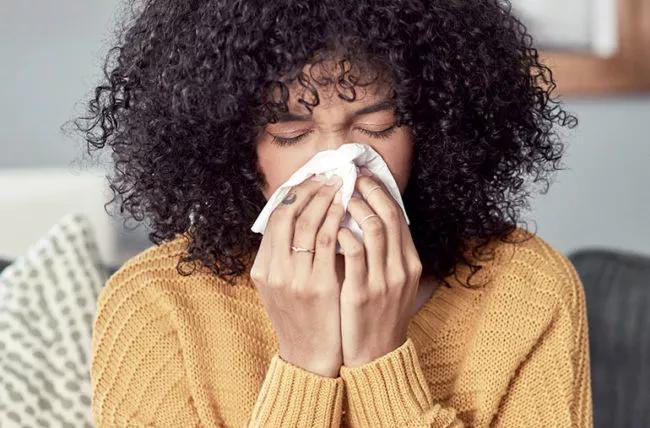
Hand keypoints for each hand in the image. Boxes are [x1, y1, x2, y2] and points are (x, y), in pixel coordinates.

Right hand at [250, 173, 345, 376]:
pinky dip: (336, 220)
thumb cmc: (300, 319)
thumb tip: (298, 220)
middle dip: (309, 190)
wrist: (308, 357)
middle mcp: (274, 271)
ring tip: (340, 185)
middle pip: (287, 215)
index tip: (311, 180)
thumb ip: (283, 258)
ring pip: (306, 223)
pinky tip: (346, 209)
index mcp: (263, 269)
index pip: (274, 218)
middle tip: (328, 176)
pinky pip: (326, 242)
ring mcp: (294, 278)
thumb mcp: (280, 288)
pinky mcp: (318, 286)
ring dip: (325, 199)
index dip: (293, 194)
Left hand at [336, 167, 422, 366]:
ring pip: (374, 229)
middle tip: (348, 175)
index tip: (363, 176)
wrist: (376, 355)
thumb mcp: (392, 282)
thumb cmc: (378, 314)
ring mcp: (384, 281)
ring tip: (338, 194)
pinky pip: (353, 253)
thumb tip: (367, 220)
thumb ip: (385, 254)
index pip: (398, 216)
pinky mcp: (362, 293)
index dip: (381, 191)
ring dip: (355, 206)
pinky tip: (330, 227)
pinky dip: (343, 234)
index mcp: (410, 263)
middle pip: (389, 215)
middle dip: (368, 190)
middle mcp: (401, 268)